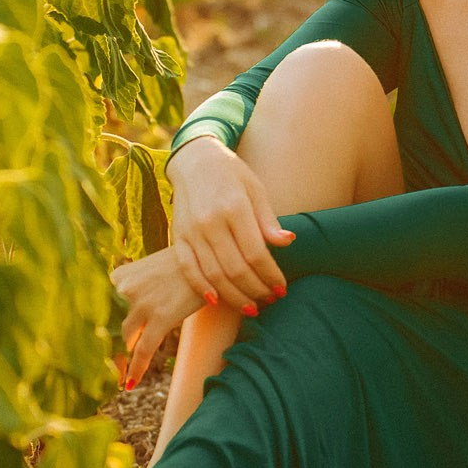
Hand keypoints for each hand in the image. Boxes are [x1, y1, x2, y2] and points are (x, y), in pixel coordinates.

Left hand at [110, 246, 206, 389]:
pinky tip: (129, 384)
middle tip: (107, 365)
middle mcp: (125, 289)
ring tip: (119, 374)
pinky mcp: (161, 318)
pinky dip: (136, 369)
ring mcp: (143, 303)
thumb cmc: (185, 264)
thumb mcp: (152, 268)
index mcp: (119, 276)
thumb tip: (128, 318)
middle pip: (111, 326)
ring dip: (123, 357)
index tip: (94, 344)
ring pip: (127, 339)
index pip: (103, 309)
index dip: (100, 329)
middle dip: (111, 345)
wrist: (213, 257)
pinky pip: (144, 350)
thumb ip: (136, 288)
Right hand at [164, 135, 296, 312]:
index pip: (255, 253)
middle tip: (270, 300)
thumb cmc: (232, 174)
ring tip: (251, 307)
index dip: (270, 275)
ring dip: (233, 296)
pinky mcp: (178, 236)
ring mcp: (191, 231)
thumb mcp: (256, 189)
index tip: (281, 288)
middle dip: (255, 290)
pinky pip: (188, 269)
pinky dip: (201, 288)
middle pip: (235, 269)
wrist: (194, 160)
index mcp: (234, 208)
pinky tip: (216, 301)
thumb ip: (268, 220)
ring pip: (213, 274)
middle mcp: (210, 221)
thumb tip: (288, 242)